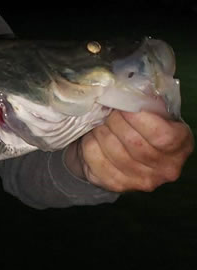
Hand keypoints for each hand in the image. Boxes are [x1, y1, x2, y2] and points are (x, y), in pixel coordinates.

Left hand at [65, 110, 193, 191]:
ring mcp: (141, 181)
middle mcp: (166, 169)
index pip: (161, 136)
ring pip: (112, 150)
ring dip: (100, 131)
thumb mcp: (153, 111)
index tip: (123, 104)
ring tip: (99, 121)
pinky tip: (92, 136)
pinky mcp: (116, 185)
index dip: (138, 118)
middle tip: (106, 109)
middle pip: (134, 143)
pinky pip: (95, 159)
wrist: (120, 151)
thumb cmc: (139, 125)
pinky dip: (89, 144)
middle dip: (114, 121)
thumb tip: (136, 84)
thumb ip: (149, 100)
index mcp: (180, 145)